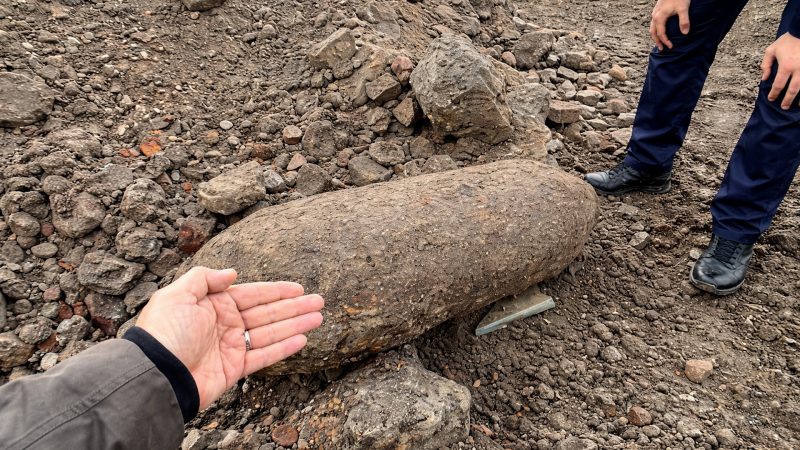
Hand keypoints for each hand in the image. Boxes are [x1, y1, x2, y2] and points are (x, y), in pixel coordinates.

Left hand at [136, 267, 323, 409]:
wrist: (156, 374)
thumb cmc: (165, 333)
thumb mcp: (178, 294)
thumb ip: (204, 278)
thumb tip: (232, 272)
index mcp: (213, 304)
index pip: (252, 294)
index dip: (276, 290)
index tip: (299, 288)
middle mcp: (225, 324)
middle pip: (267, 312)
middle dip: (294, 306)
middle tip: (319, 300)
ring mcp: (231, 346)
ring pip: (271, 332)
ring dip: (296, 324)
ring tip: (318, 317)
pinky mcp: (234, 368)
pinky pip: (264, 355)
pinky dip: (284, 348)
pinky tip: (302, 338)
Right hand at [650, 0, 690, 50]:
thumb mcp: (683, 8)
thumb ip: (684, 21)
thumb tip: (685, 33)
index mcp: (659, 17)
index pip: (661, 33)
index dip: (665, 41)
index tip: (670, 46)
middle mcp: (655, 16)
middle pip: (653, 32)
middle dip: (657, 41)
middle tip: (662, 49)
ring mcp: (655, 13)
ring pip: (652, 28)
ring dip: (655, 36)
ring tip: (660, 42)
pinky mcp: (657, 10)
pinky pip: (654, 23)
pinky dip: (656, 30)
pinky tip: (661, 30)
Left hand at [762, 32, 799, 109]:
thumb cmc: (788, 40)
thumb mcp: (772, 49)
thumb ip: (766, 64)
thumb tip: (764, 78)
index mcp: (786, 66)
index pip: (778, 85)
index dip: (774, 94)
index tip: (771, 99)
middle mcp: (799, 70)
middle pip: (793, 90)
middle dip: (787, 100)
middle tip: (784, 107)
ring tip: (798, 106)